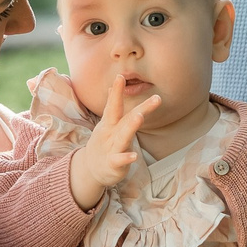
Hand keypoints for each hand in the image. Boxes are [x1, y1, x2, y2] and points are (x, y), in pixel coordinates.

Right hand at [68, 69, 159, 210]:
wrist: (90, 170)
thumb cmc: (104, 144)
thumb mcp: (106, 124)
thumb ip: (112, 106)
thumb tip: (114, 86)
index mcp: (110, 123)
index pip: (114, 105)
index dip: (117, 91)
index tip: (120, 76)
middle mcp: (110, 133)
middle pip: (126, 118)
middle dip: (141, 108)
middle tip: (157, 98)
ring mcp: (111, 148)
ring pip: (122, 137)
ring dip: (131, 126)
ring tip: (139, 117)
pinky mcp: (112, 164)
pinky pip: (119, 160)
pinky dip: (126, 158)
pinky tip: (134, 156)